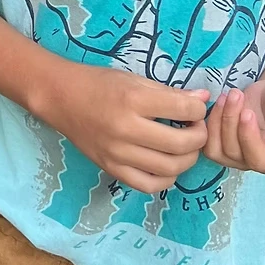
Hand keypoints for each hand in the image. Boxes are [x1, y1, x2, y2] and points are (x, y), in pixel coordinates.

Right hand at [38, 67, 208, 195]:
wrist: (60, 98)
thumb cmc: (98, 83)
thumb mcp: (134, 79)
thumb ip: (170, 92)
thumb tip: (204, 99)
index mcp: (133, 100)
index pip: (184, 109)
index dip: (199, 109)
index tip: (197, 107)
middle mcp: (126, 129)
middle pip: (181, 144)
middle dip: (199, 136)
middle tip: (196, 128)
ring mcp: (117, 153)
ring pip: (169, 168)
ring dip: (188, 158)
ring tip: (185, 146)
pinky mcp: (111, 168)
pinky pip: (148, 185)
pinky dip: (166, 178)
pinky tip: (167, 165)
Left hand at [203, 79, 264, 172]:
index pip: (261, 161)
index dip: (249, 139)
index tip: (247, 112)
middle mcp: (264, 163)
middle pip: (236, 154)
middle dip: (231, 122)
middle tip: (236, 94)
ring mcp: (242, 157)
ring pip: (218, 150)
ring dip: (218, 121)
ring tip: (228, 95)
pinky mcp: (225, 147)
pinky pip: (208, 143)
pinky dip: (209, 123)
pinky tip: (219, 102)